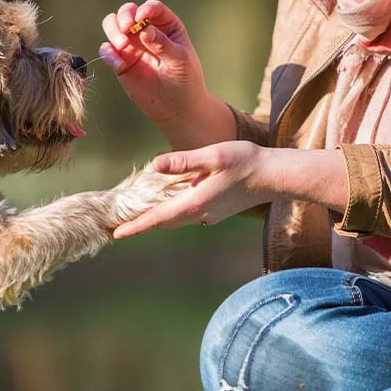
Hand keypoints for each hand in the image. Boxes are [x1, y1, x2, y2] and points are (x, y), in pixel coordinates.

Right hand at [100, 0, 234, 148]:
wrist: (177, 108)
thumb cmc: (185, 80)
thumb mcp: (180, 60)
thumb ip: (162, 44)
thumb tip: (144, 30)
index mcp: (166, 25)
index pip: (153, 8)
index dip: (145, 10)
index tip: (141, 19)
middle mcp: (146, 31)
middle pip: (127, 12)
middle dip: (124, 16)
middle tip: (126, 29)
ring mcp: (132, 46)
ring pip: (112, 26)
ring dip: (113, 31)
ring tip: (122, 46)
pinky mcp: (121, 62)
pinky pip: (107, 51)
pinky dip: (108, 54)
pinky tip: (119, 65)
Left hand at [114, 141, 270, 237]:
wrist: (275, 176)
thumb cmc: (247, 161)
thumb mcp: (215, 156)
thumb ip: (185, 161)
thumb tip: (156, 164)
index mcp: (196, 202)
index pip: (159, 218)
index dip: (136, 226)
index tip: (116, 234)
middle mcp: (200, 214)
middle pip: (163, 222)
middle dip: (140, 225)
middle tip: (114, 227)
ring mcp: (209, 215)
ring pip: (174, 220)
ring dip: (155, 220)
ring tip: (132, 219)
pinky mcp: (215, 211)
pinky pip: (186, 215)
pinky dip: (170, 213)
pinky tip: (164, 204)